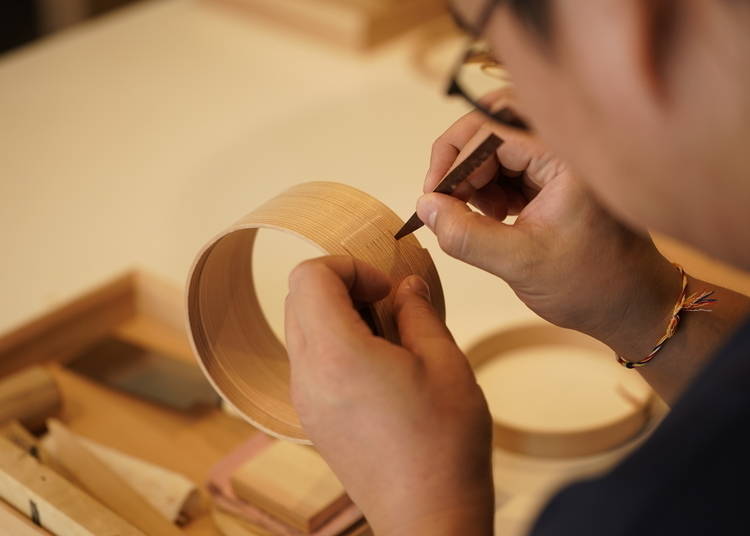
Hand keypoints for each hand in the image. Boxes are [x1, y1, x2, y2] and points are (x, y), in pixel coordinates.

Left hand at [285, 256, 493, 535]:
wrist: (429, 517)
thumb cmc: (443, 445)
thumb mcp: (445, 363)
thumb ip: (418, 313)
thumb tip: (406, 286)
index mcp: (336, 353)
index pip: (308, 276)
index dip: (349, 267)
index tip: (385, 290)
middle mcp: (307, 374)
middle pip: (299, 298)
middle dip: (342, 287)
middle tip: (388, 308)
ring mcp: (304, 399)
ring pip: (301, 328)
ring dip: (338, 316)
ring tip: (387, 340)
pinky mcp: (312, 418)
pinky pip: (309, 360)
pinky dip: (335, 345)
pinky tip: (378, 368)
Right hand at [418, 93, 680, 356]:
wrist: (629, 303)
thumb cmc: (589, 284)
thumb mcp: (519, 264)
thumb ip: (466, 235)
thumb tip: (424, 206)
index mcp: (566, 157)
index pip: (491, 129)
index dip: (453, 158)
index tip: (432, 197)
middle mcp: (564, 146)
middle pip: (493, 119)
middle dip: (461, 156)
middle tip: (445, 195)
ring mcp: (558, 158)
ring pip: (496, 140)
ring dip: (474, 173)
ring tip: (482, 216)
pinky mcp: (551, 174)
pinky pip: (506, 162)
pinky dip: (487, 184)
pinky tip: (494, 216)